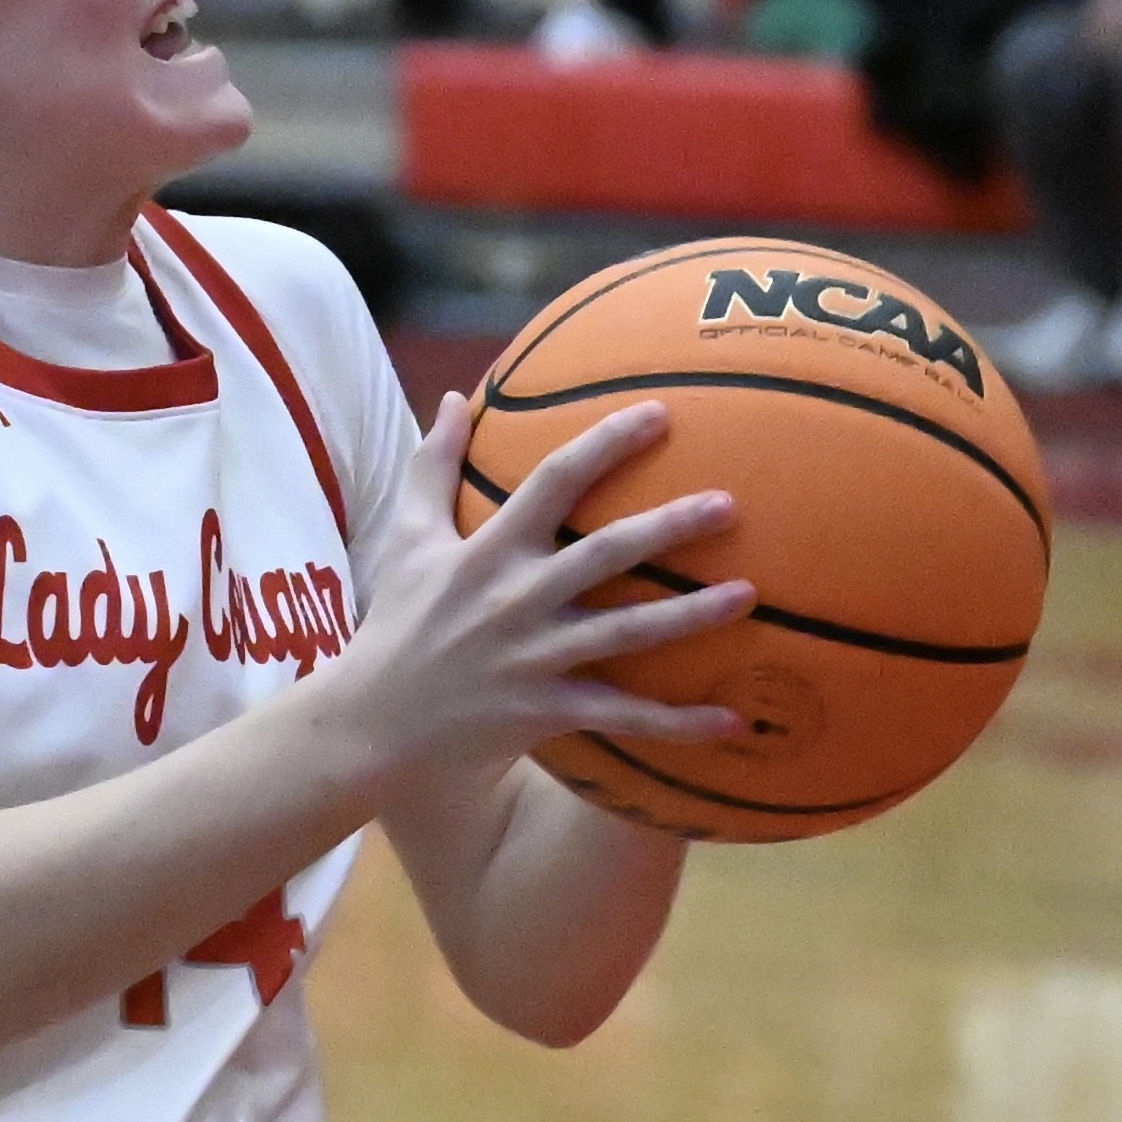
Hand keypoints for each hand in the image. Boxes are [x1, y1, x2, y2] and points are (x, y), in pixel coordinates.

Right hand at [328, 396, 751, 787]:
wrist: (373, 724)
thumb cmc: (396, 624)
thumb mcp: (404, 541)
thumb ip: (431, 468)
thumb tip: (451, 398)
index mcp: (488, 553)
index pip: (551, 484)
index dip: (605, 446)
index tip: (660, 414)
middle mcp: (517, 601)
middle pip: (604, 555)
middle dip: (668, 528)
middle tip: (728, 504)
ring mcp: (535, 659)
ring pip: (626, 633)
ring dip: (690, 616)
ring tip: (749, 594)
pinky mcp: (547, 710)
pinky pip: (623, 717)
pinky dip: (678, 723)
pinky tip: (733, 719)